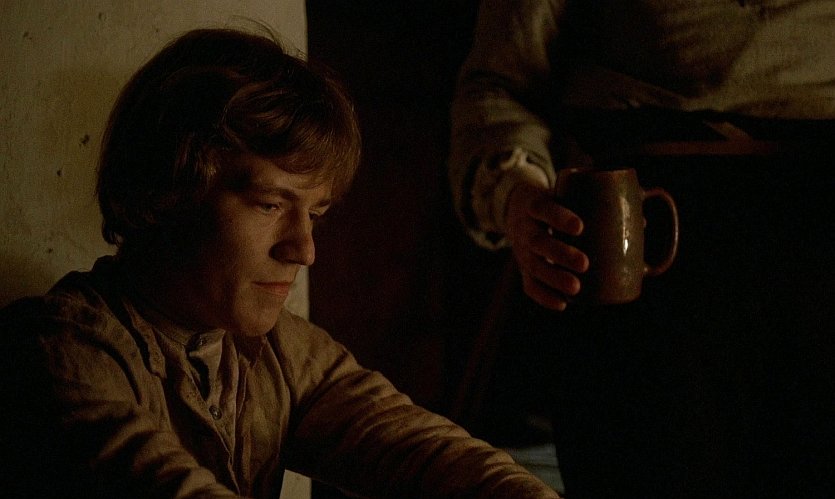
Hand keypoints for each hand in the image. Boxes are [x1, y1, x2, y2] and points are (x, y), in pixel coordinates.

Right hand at [505, 180, 588, 310]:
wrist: (517, 210)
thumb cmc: (554, 203)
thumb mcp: (566, 195)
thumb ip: (598, 205)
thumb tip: (642, 222)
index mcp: (535, 204)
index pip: (543, 208)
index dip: (559, 218)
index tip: (580, 227)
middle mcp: (525, 228)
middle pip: (537, 241)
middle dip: (561, 254)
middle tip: (585, 263)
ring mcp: (521, 250)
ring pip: (533, 265)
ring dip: (554, 278)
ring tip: (576, 288)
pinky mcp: (523, 268)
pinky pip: (529, 285)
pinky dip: (544, 296)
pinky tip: (563, 305)